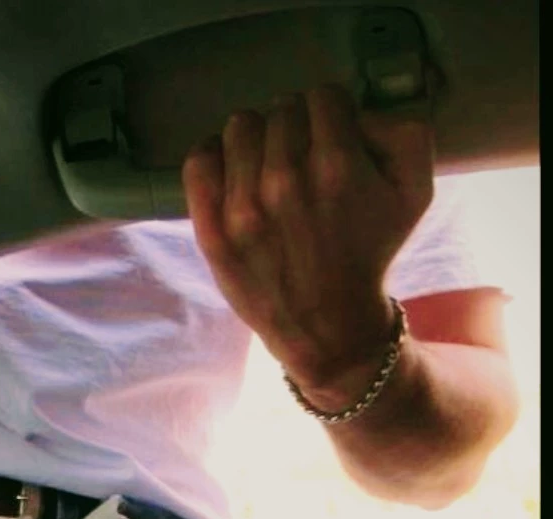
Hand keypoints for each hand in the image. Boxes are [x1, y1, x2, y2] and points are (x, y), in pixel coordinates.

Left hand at [182, 85, 433, 409]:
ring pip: (240, 127)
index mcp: (336, 164)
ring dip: (256, 141)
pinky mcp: (212, 228)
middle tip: (303, 163)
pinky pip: (199, 161)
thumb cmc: (372, 253)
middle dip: (297, 130)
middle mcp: (284, 179)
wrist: (328, 325)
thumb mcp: (416, 190)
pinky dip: (214, 159)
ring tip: (268, 169)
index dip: (332, 116)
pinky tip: (234, 177)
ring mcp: (242, 205)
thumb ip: (402, 130)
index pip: (323, 98)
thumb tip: (357, 112)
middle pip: (281, 110)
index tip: (332, 141)